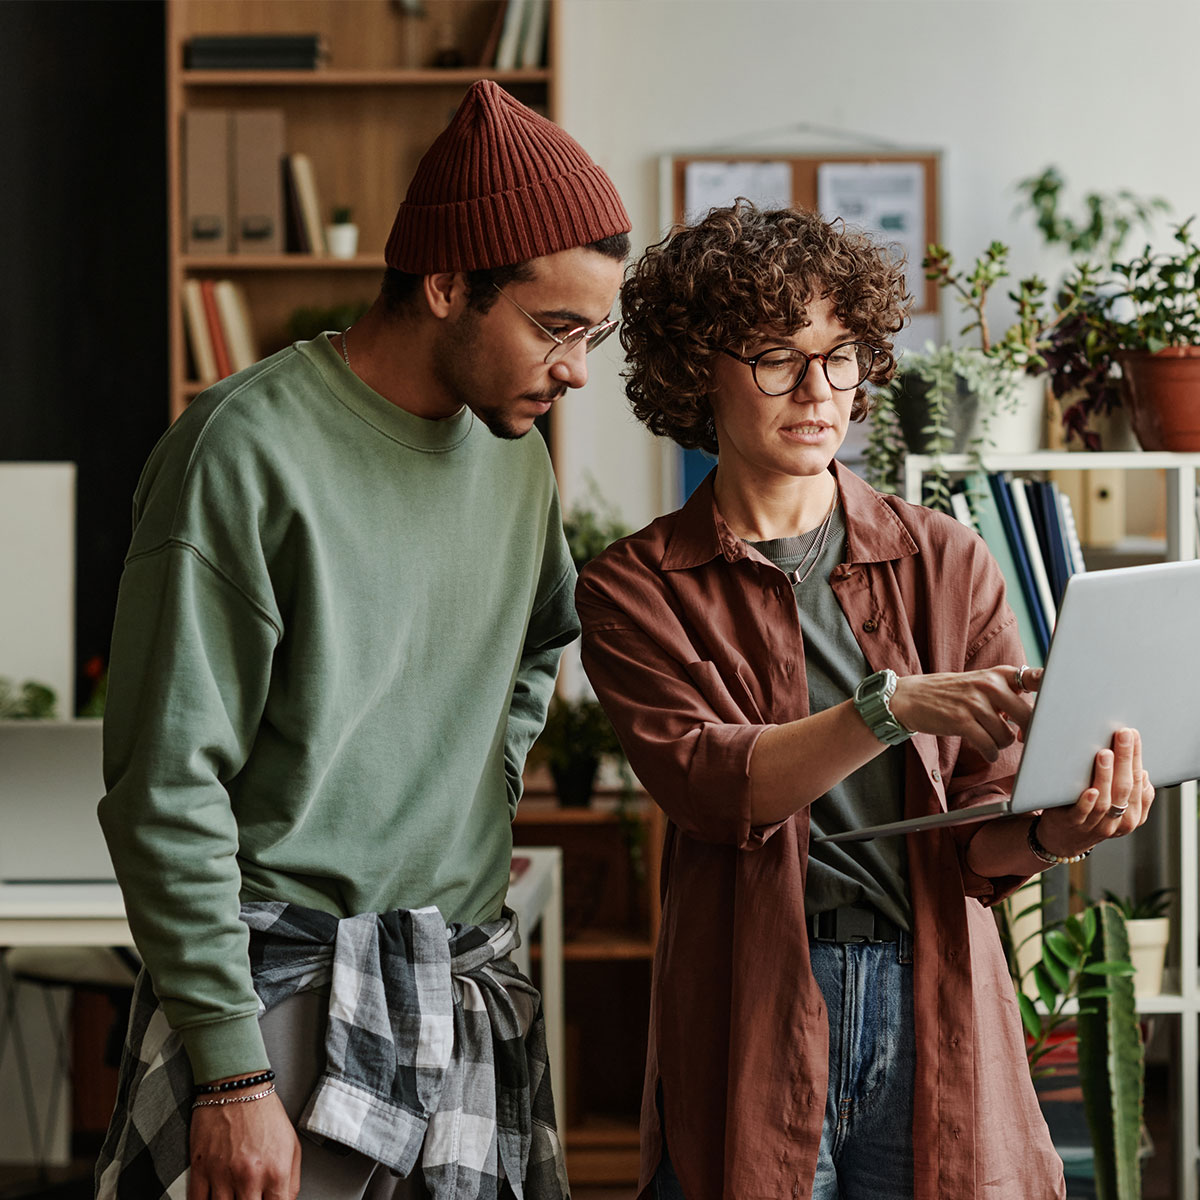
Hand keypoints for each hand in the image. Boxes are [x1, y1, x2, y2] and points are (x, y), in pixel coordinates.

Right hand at [188, 1089, 300, 1199]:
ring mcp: (222, 1175)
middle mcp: (249, 1177)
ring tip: (234, 1197)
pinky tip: (213, 1198)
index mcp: (275, 1171)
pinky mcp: (200, 1169)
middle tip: (249, 1198)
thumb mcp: (291, 1144)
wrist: (237, 1087)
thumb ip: (291, 1180)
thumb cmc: (265, 1113)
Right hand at [888, 664, 1041, 762]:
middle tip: (1022, 739)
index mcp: (999, 674)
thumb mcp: (980, 684)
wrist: (911, 697)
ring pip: (1007, 736)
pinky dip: (990, 752)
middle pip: (1029, 717)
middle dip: (1028, 734)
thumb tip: (1037, 719)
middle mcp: (990, 685)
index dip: (1054, 689)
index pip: (1036, 678)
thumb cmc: (951, 694)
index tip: (1067, 703)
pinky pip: (989, 745)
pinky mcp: (961, 721)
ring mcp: (975, 702)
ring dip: (1001, 744)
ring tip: (990, 739)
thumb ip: (1007, 694)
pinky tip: (986, 749)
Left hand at [1035, 728, 1154, 858]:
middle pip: (1125, 788)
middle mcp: (1118, 821)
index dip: (1137, 757)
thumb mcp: (1116, 804)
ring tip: (1105, 754)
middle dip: (1126, 759)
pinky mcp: (1073, 823)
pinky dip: (1088, 802)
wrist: (1063, 838)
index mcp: (1133, 815)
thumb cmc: (1092, 813)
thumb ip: (1127, 788)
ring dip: (1106, 776)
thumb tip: (1141, 768)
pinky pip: (1082, 814)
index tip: (1133, 734)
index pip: (1139, 782)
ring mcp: (1096, 824)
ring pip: (1105, 801)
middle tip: (1123, 734)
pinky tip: (1090, 789)